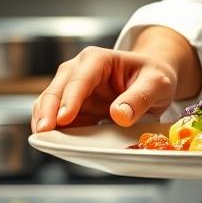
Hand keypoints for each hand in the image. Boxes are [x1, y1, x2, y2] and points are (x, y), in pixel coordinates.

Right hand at [31, 47, 177, 131]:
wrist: (151, 79)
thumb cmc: (153, 76)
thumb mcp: (157, 84)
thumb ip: (140, 98)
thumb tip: (119, 115)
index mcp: (98, 59)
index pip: (79, 79)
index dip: (70, 98)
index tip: (64, 118)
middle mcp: (79, 70)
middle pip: (57, 89)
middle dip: (47, 111)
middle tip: (44, 133)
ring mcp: (73, 89)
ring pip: (50, 103)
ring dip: (45, 121)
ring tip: (45, 141)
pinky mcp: (73, 106)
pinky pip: (57, 118)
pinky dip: (54, 130)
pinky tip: (54, 143)